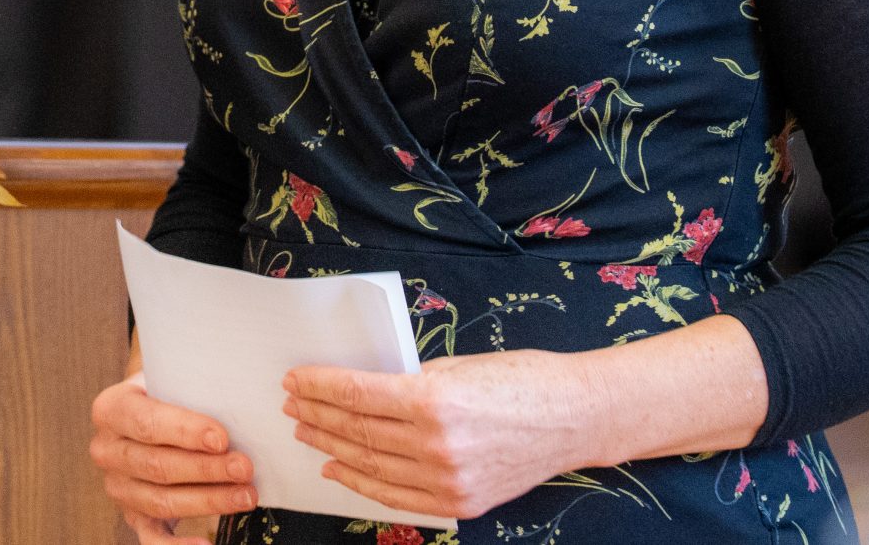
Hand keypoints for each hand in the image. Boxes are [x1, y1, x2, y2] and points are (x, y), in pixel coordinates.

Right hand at [89, 370, 256, 541]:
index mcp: (111, 409)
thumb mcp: (171, 378)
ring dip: (209, 500)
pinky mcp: (132, 515)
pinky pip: (153, 538)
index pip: (147, 423)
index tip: (222, 438)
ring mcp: (118, 486)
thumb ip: (193, 388)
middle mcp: (107, 450)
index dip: (185, 432)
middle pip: (158, 466)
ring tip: (246, 495)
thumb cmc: (169, 391)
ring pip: (161, 500)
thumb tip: (243, 404)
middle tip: (244, 467)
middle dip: (206, 469)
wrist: (149, 410)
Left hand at [281, 350, 602, 520]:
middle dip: (318, 416)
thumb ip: (407, 381)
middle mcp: (436, 445)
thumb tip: (359, 388)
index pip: (357, 394)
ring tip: (307, 434)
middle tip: (293, 405)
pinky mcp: (460, 502)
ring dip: (332, 448)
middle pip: (358, 431)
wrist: (575, 417)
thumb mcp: (457, 366)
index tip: (295, 380)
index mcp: (433, 400)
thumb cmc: (521, 379)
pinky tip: (339, 470)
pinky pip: (397, 497)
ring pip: (371, 466)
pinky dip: (363, 484)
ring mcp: (448, 480)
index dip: (319, 386)